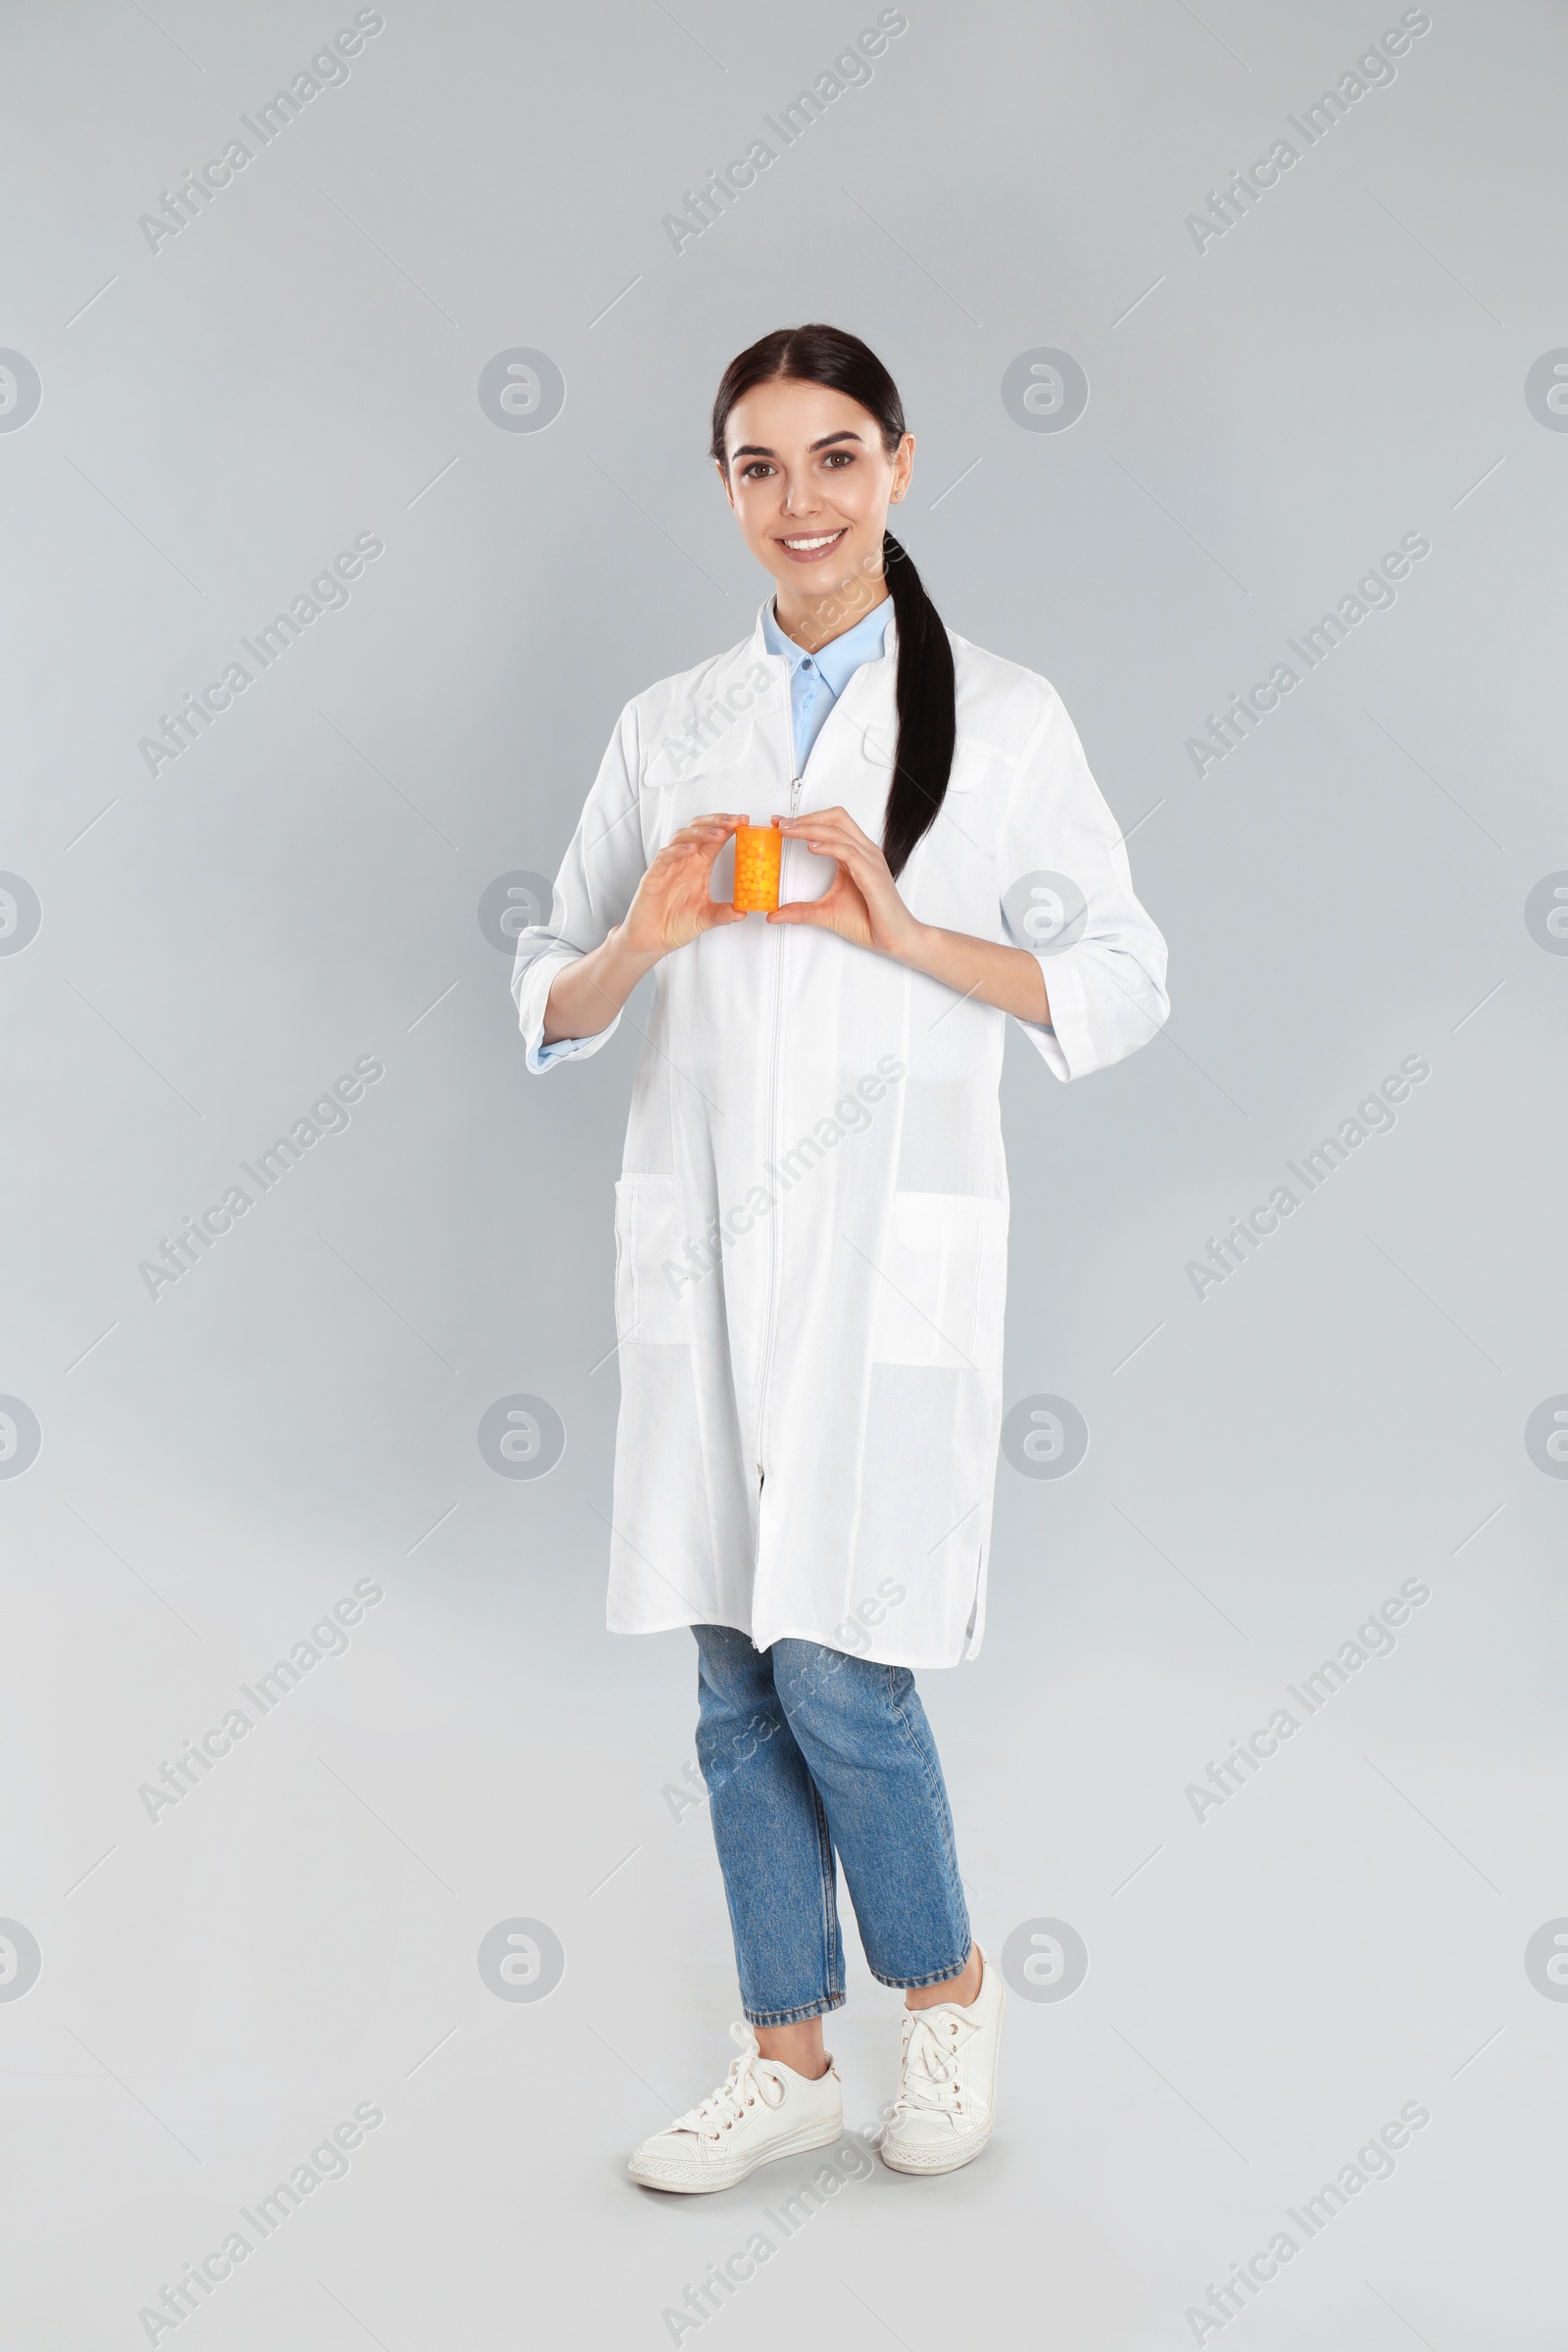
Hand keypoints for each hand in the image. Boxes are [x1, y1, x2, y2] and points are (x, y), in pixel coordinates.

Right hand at [620, 814, 748, 957]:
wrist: (651, 941)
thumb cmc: (673, 925)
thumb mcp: (706, 919)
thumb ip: (723, 914)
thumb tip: (743, 913)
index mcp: (699, 866)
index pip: (715, 839)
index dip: (729, 827)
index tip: (744, 822)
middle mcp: (685, 861)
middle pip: (700, 829)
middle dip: (718, 821)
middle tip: (735, 821)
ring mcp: (669, 866)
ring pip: (683, 837)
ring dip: (701, 832)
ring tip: (718, 833)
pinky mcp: (654, 875)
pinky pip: (665, 856)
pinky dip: (678, 850)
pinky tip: (691, 850)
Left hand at [770, 806, 924, 959]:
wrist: (896, 939)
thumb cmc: (871, 922)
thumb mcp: (826, 913)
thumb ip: (801, 911)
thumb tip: (774, 915)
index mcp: (855, 855)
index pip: (830, 825)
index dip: (805, 820)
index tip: (779, 823)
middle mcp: (864, 852)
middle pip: (836, 818)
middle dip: (806, 817)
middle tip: (781, 824)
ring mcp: (869, 860)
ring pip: (839, 829)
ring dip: (810, 827)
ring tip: (788, 831)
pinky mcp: (871, 874)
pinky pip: (849, 851)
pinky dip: (828, 846)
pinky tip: (811, 848)